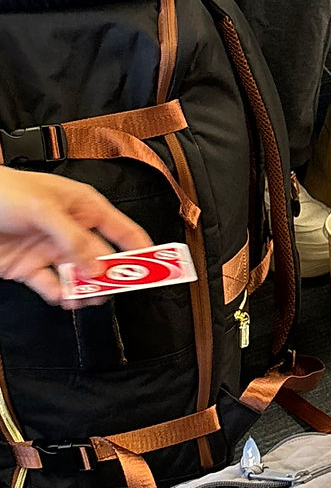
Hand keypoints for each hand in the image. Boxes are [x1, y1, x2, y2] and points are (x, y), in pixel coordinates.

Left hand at [0, 170, 148, 306]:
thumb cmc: (3, 191)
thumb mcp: (43, 209)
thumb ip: (73, 239)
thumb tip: (98, 267)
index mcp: (84, 207)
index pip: (123, 230)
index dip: (142, 249)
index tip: (157, 267)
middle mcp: (72, 230)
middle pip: (103, 258)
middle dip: (112, 276)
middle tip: (118, 290)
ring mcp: (51, 250)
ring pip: (80, 276)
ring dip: (86, 289)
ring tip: (88, 297)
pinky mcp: (31, 268)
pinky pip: (53, 286)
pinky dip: (60, 294)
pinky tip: (63, 296)